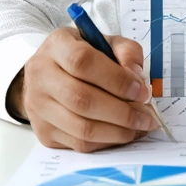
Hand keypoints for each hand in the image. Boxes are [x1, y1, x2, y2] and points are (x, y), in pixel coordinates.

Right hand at [7, 27, 159, 151]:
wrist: (48, 75)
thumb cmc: (82, 56)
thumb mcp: (105, 42)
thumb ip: (126, 52)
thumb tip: (137, 76)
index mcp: (56, 46)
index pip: (83, 62)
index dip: (116, 79)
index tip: (141, 90)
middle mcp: (41, 76)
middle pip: (81, 100)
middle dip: (122, 111)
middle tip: (147, 116)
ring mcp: (39, 107)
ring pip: (81, 127)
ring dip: (118, 131)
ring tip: (140, 126)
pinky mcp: (44, 132)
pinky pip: (79, 144)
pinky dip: (107, 142)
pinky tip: (122, 133)